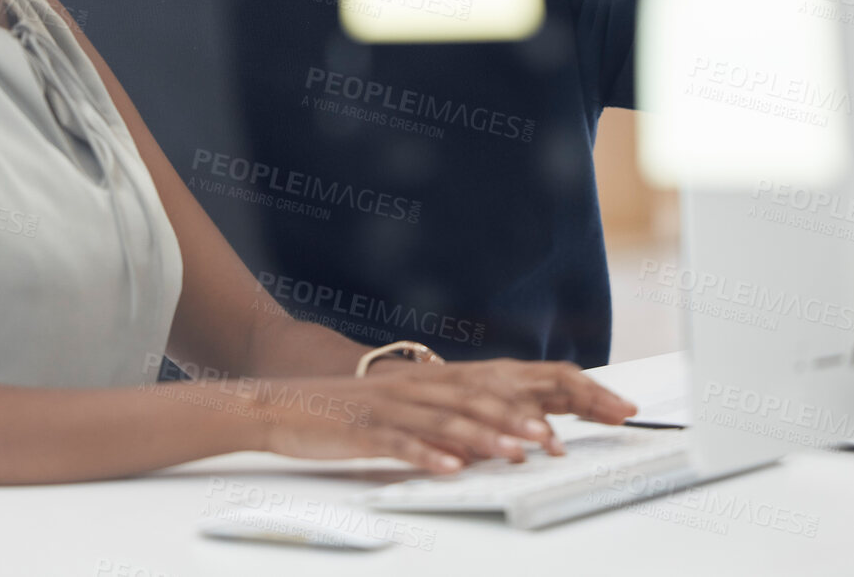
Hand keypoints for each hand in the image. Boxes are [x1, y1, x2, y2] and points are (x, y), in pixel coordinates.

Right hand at [251, 359, 637, 473]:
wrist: (282, 405)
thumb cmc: (347, 414)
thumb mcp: (405, 414)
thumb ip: (448, 424)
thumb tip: (496, 444)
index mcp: (431, 384)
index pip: (494, 389)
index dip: (534, 401)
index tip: (570, 422)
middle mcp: (417, 391)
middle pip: (478, 402)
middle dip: (520, 421)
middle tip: (556, 443)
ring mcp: (391, 410)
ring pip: (445, 421)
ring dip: (484, 438)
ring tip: (516, 454)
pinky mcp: (364, 431)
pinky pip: (400, 444)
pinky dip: (427, 456)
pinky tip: (449, 468)